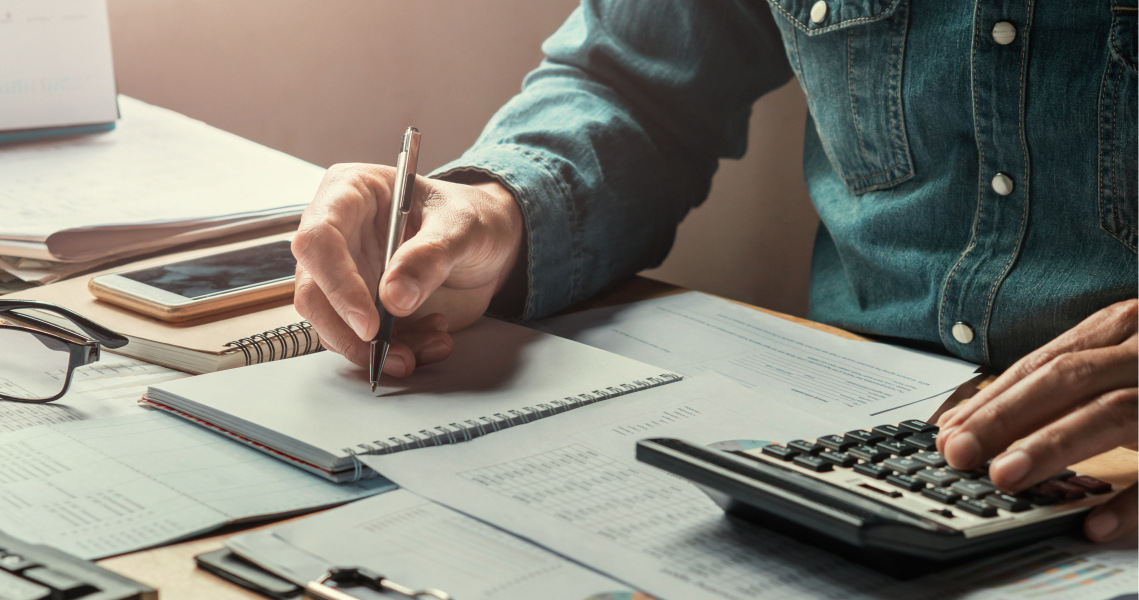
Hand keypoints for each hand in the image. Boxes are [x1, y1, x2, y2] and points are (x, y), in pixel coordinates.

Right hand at [292, 163, 523, 375]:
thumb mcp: (462, 227)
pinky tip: (432, 338)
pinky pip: (361, 339)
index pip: (318, 239)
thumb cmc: (471, 216)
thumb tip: (394, 297)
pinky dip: (396, 349)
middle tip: (396, 356)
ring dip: (380, 348)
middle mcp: (338, 233)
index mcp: (350, 192)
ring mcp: (346, 272)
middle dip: (351, 333)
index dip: (338, 284)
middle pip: (313, 291)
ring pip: (335, 324)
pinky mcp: (361, 304)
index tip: (370, 323)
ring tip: (433, 342)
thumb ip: (430, 256)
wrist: (489, 242)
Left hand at [935, 299, 1137, 542]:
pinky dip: (1136, 502)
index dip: (994, 396)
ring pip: (1113, 412)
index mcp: (1130, 328)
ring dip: (1054, 447)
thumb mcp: (1128, 358)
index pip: (1047, 361)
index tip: (949, 429)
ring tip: (1006, 478)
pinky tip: (1095, 525)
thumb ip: (1076, 379)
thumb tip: (988, 419)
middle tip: (960, 453)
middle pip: (1069, 378)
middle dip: (1006, 416)